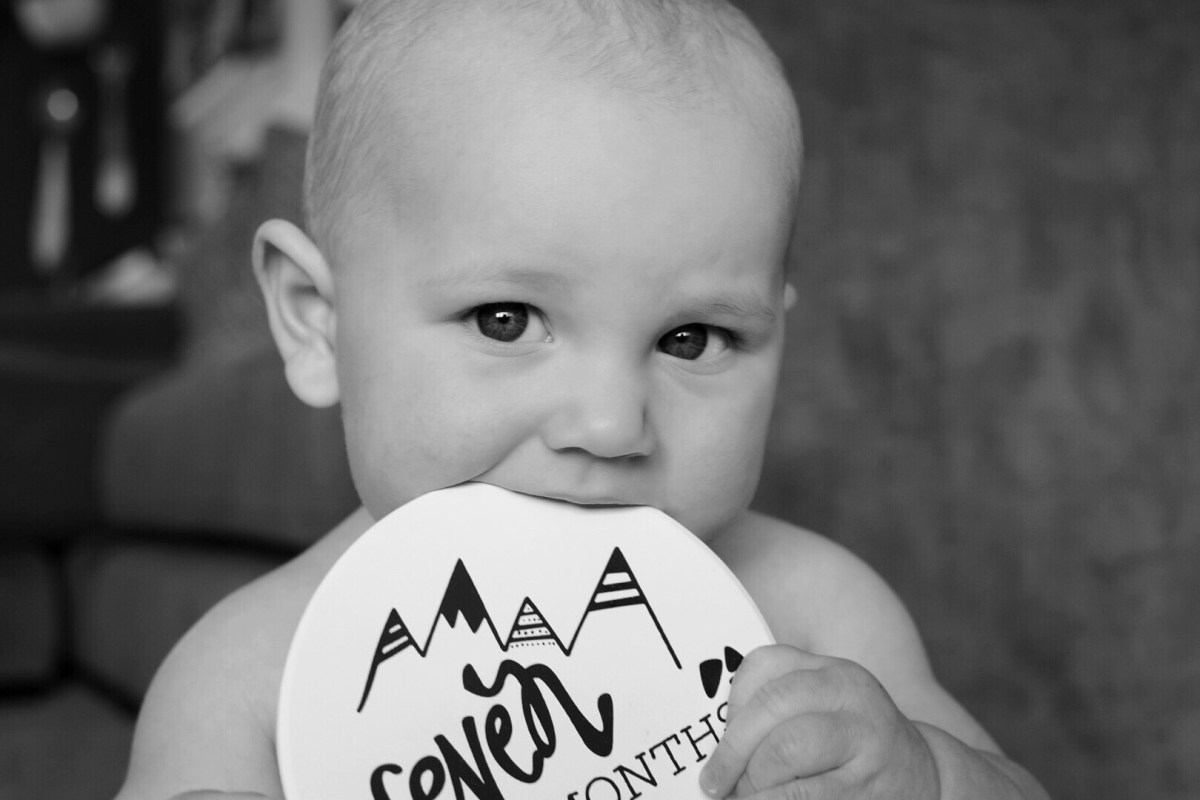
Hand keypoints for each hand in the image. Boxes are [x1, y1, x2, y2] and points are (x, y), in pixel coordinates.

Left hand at [700, 645, 939, 798]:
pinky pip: (804, 795)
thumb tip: (716, 749)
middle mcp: (850, 694)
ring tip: (746, 798)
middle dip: (734, 749)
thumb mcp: (824, 709)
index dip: (732, 705)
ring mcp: (865, 739)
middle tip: (716, 782)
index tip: (721, 738)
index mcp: (830, 671)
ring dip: (753, 782)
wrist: (924, 775)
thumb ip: (776, 712)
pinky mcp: (867, 785)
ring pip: (785, 750)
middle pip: (772, 705)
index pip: (763, 665)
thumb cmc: (852, 743)